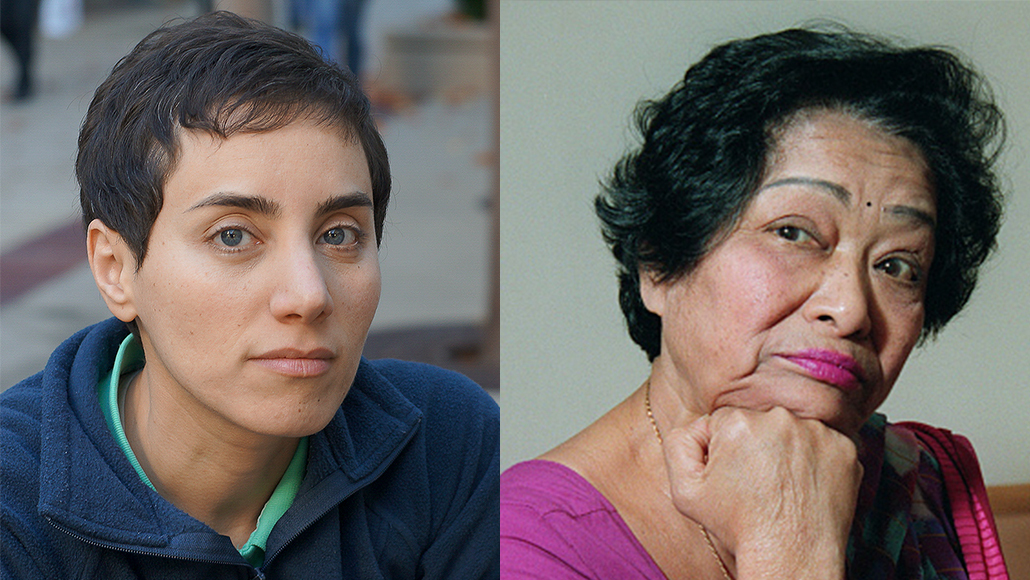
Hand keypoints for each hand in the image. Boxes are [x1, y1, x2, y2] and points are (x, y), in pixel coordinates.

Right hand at [662, 406, 861, 579]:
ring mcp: (818, 432)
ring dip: (787, 450)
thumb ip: (679, 442)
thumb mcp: (685, 490)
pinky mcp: (845, 448)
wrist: (790, 558)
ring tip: (783, 487)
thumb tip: (700, 424)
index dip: (725, 450)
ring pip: (793, 430)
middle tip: (758, 484)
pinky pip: (824, 443)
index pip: (725, 421)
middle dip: (756, 446)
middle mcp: (780, 418)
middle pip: (760, 422)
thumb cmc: (739, 526)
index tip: (734, 477)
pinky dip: (815, 461)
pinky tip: (805, 486)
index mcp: (738, 422)